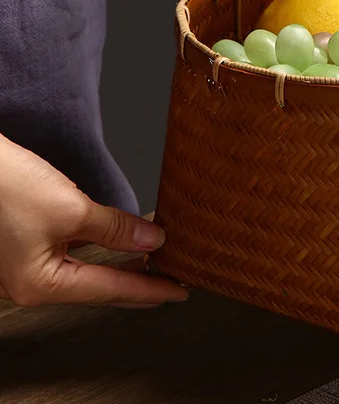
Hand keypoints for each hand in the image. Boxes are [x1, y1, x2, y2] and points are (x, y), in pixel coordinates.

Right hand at [0, 134, 187, 307]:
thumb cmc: (7, 187)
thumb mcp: (71, 209)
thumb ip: (115, 229)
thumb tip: (153, 241)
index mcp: (40, 284)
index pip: (110, 290)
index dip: (150, 289)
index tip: (180, 292)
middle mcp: (31, 282)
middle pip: (98, 286)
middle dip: (138, 284)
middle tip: (173, 284)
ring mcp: (27, 264)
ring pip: (88, 269)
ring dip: (122, 264)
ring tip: (155, 262)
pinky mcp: (27, 243)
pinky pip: (75, 252)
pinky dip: (102, 247)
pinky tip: (120, 241)